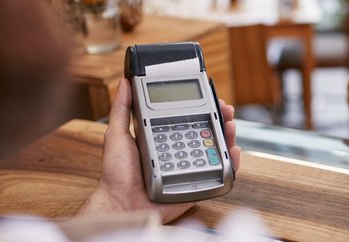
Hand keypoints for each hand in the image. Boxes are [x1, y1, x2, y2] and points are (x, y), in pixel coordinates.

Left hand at [77, 78, 241, 222]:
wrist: (121, 204)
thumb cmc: (116, 175)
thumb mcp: (117, 135)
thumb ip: (121, 109)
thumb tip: (123, 83)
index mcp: (164, 138)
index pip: (189, 119)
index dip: (203, 108)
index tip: (212, 98)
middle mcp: (179, 151)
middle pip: (208, 132)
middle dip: (221, 119)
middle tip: (226, 110)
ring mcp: (190, 167)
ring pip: (216, 150)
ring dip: (228, 136)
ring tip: (230, 126)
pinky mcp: (197, 184)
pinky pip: (218, 174)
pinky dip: (230, 163)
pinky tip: (232, 152)